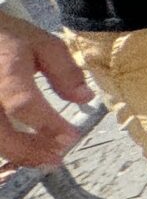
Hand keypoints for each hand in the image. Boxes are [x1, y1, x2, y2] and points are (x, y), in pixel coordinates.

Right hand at [0, 11, 88, 169]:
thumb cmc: (8, 38)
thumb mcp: (42, 44)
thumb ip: (64, 71)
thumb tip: (85, 98)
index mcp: (5, 72)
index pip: (23, 103)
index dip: (47, 124)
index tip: (71, 136)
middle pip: (0, 133)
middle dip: (29, 150)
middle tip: (57, 158)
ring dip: (15, 155)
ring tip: (42, 160)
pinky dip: (3, 148)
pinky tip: (20, 154)